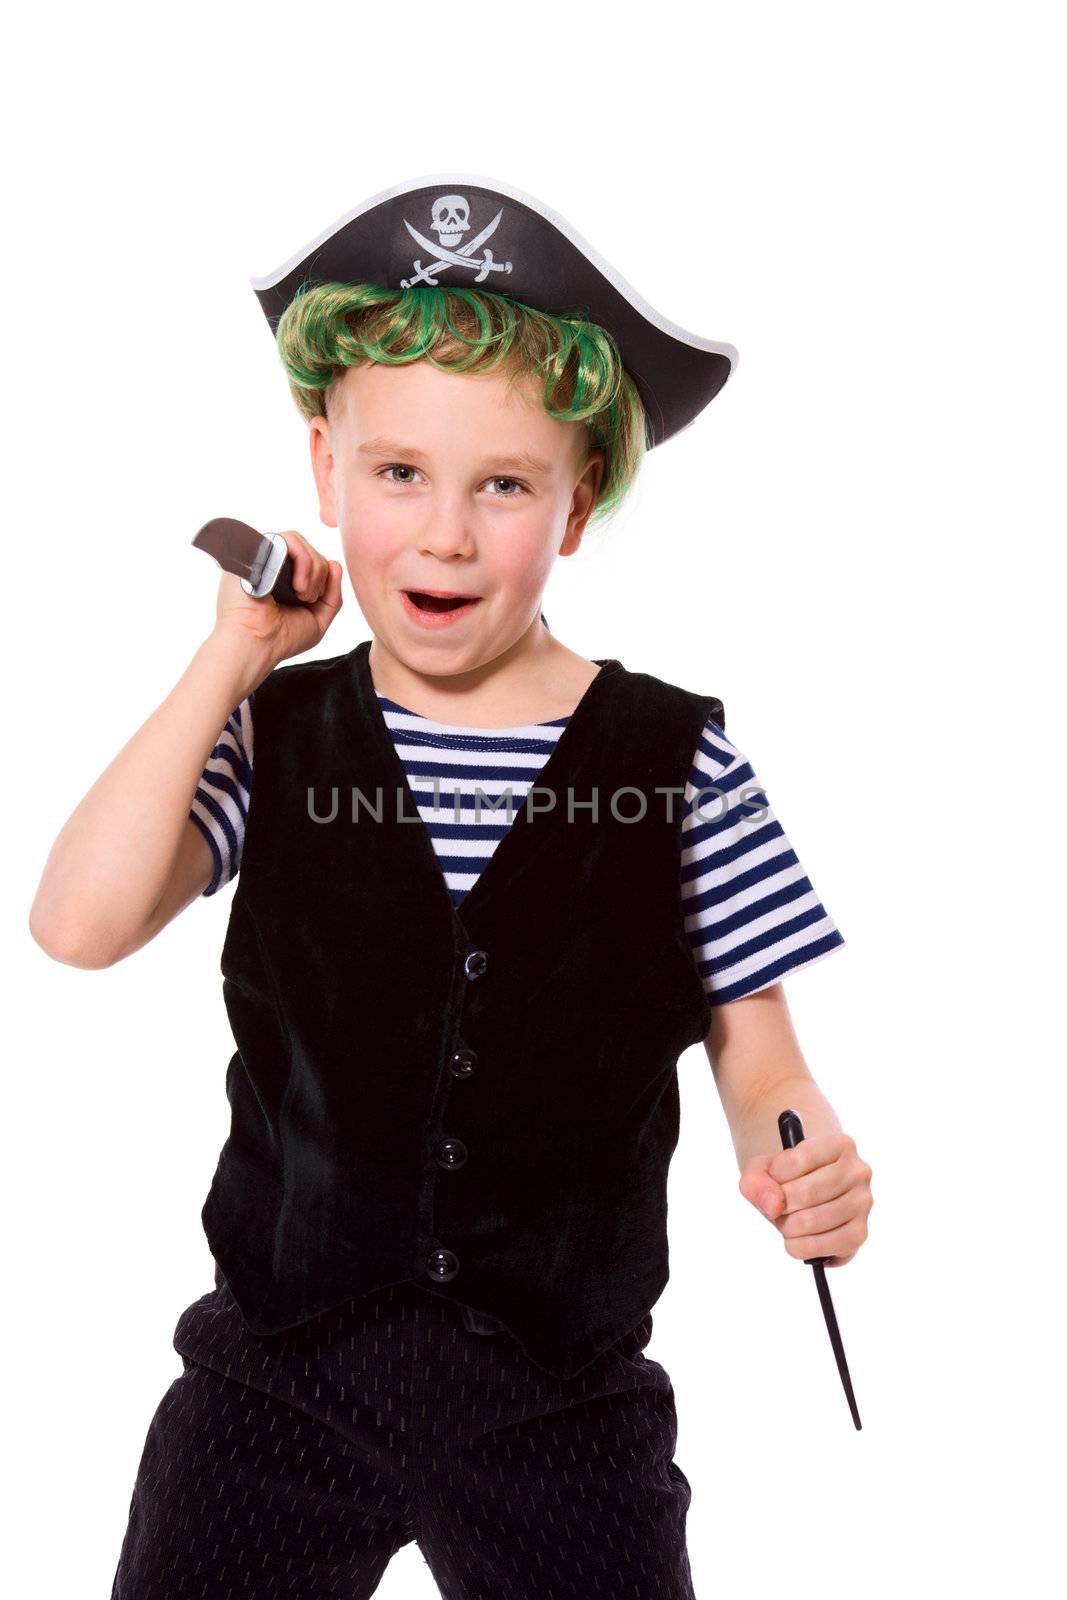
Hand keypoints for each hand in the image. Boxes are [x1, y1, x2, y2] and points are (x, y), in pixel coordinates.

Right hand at [212, 530, 343, 667]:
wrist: (256, 644)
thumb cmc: (281, 638)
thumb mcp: (317, 618)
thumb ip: (332, 594)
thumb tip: (336, 563)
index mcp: (281, 578)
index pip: (310, 559)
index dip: (322, 574)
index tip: (316, 599)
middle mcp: (268, 563)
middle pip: (307, 549)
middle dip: (319, 573)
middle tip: (308, 599)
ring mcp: (260, 555)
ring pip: (300, 542)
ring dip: (313, 569)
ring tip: (302, 595)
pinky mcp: (254, 550)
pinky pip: (289, 540)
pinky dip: (304, 561)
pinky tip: (297, 586)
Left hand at [739, 1133, 873, 1266]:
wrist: (805, 1195)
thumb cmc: (787, 1177)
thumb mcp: (763, 1168)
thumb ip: (755, 1179)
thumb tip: (773, 1204)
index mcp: (841, 1144)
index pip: (799, 1159)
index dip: (776, 1174)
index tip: (774, 1177)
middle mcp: (858, 1171)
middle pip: (805, 1193)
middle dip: (780, 1205)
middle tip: (778, 1205)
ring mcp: (863, 1203)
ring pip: (811, 1221)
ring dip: (787, 1226)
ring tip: (788, 1220)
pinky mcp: (859, 1233)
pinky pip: (820, 1246)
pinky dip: (798, 1246)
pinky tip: (797, 1237)